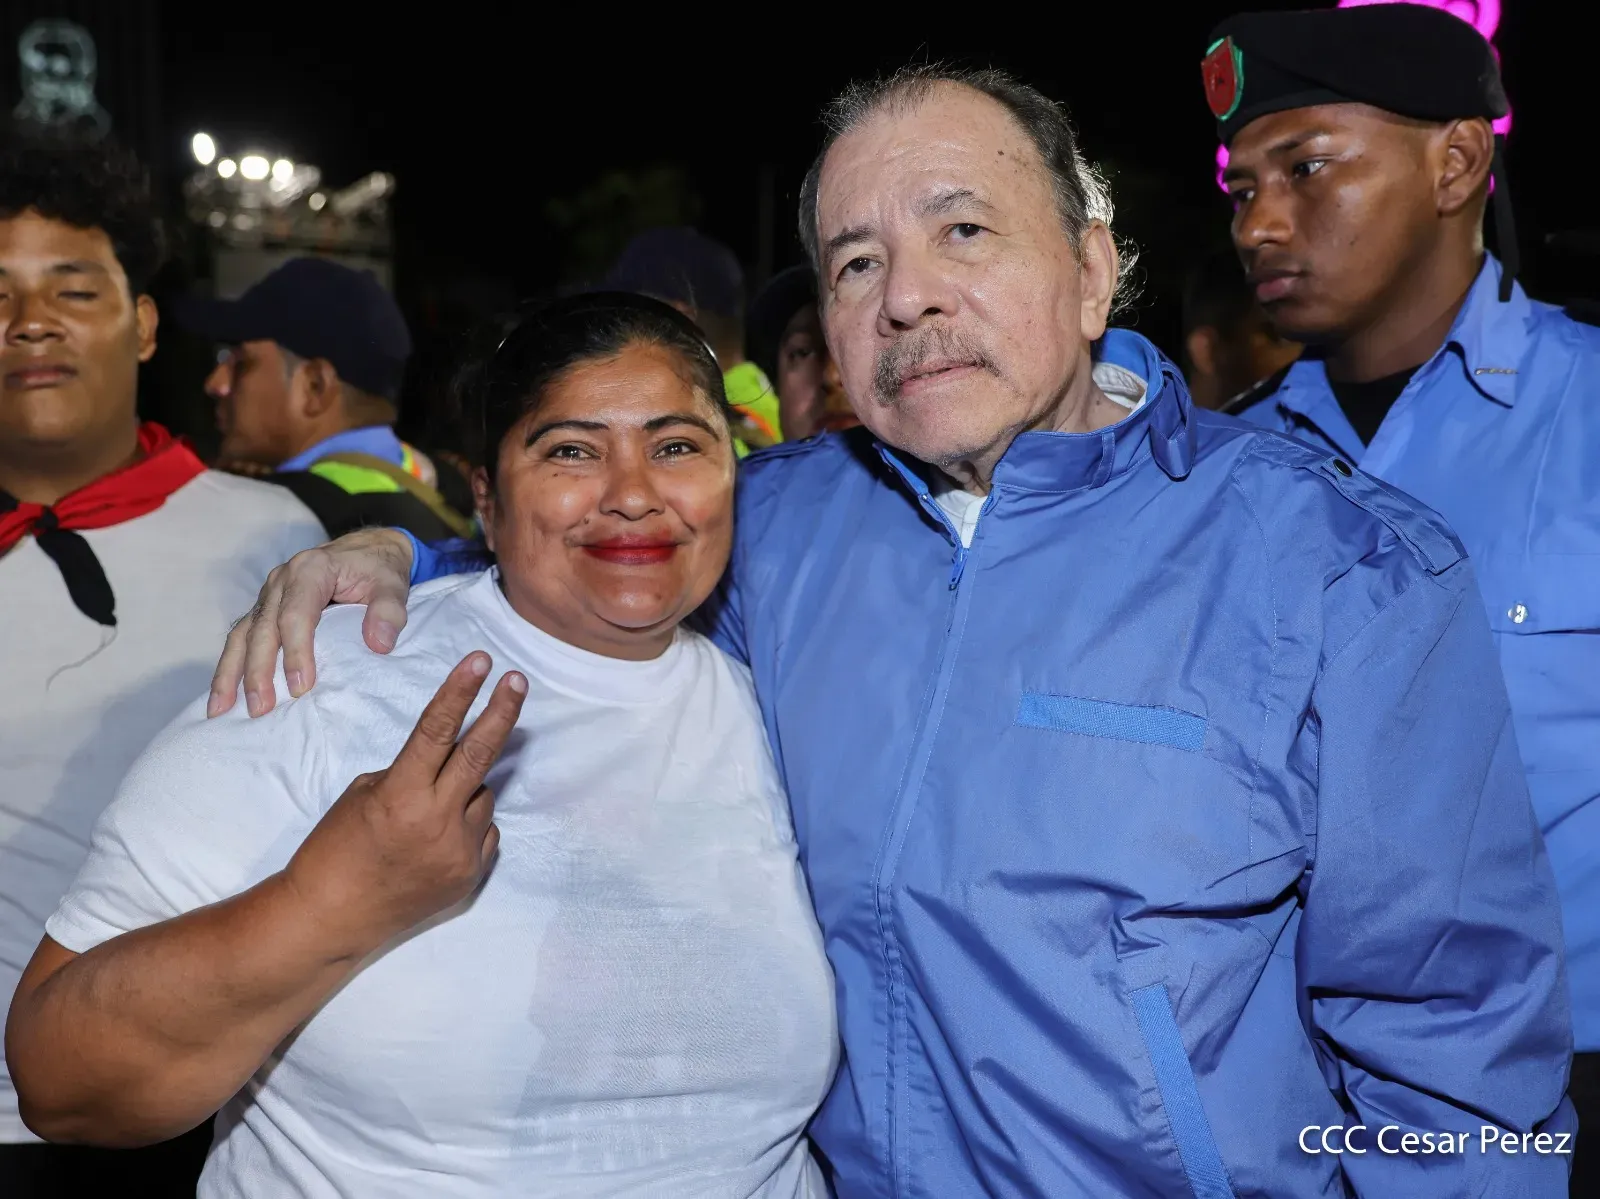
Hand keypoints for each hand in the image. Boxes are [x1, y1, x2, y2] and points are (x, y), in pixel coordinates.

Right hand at [209, 528, 415, 718]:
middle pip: (263, 628)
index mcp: (311, 570)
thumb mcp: (393, 585)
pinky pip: (242, 637)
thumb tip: (378, 645)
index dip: (297, 652)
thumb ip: (389, 612)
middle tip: (261, 708)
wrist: (366, 551)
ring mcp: (269, 594)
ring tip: (222, 709)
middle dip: (258, 670)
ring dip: (231, 672)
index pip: (296, 615)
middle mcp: (282, 580)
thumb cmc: (378, 570)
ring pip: (243, 634)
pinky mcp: (265, 607)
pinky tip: (224, 695)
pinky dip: (231, 666)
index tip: (302, 687)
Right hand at [282, 652, 525, 958]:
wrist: (330, 919)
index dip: (461, 691)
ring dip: (464, 791)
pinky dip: (467, 825)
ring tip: (426, 814)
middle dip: (502, 711)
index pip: (438, 730)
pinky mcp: (471, 875)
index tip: (482, 661)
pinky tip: (435, 841)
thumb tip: (451, 760)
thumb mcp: (364, 795)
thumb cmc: (334, 849)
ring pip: (482, 796)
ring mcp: (459, 851)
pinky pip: (484, 831)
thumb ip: (412, 773)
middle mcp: (437, 822)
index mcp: (401, 796)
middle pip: (481, 754)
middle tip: (517, 681)